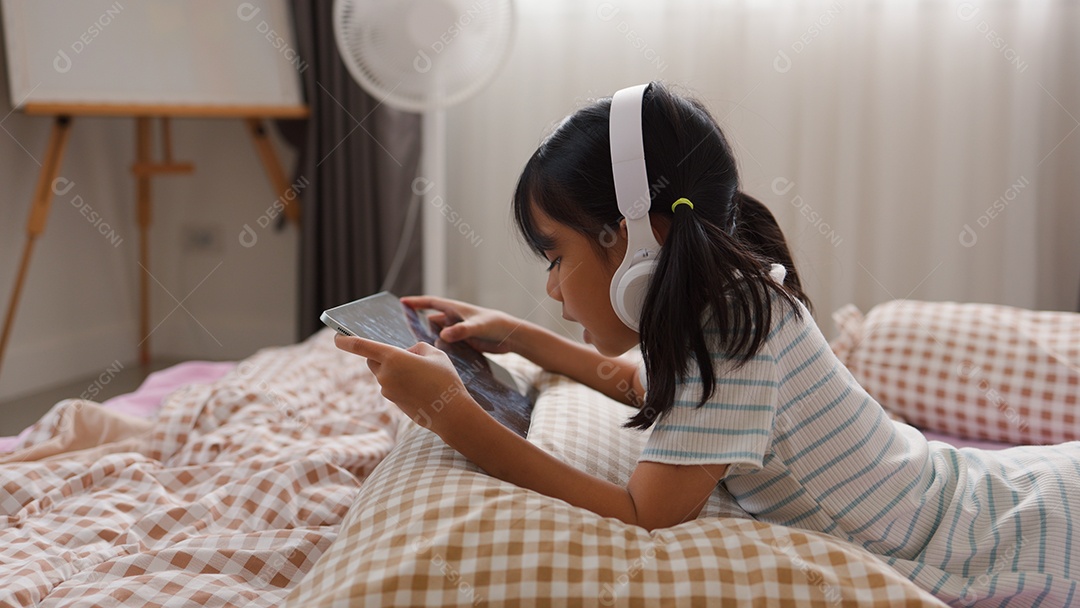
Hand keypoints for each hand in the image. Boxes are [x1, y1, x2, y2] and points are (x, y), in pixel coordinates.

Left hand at [334, 333, 477, 431]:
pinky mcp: (394, 402)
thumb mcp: (435, 354)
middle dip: (382, 355)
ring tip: (423, 375)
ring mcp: (387, 390)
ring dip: (396, 370)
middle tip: (404, 356)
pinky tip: (422, 387)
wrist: (451, 413)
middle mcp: (385, 375)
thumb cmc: (445, 380)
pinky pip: (392, 386)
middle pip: (372, 359)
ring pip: (384, 374)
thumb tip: (407, 354)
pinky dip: (402, 383)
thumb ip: (416, 348)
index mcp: (392, 358)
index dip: (345, 340)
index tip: (336, 337)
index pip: (360, 346)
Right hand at [401, 295, 526, 353]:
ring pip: (438, 336)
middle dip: (420, 328)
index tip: (402, 302)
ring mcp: (457, 331)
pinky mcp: (462, 343)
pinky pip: (447, 346)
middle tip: (408, 338)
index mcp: (455, 309)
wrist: (511, 337)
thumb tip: (442, 335)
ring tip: (422, 352)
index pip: (431, 303)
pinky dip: (441, 351)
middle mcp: (454, 319)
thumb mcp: (477, 327)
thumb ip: (461, 331)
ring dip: (432, 342)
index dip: (416, 302)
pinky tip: (436, 359)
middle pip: (431, 322)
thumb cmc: (496, 325)